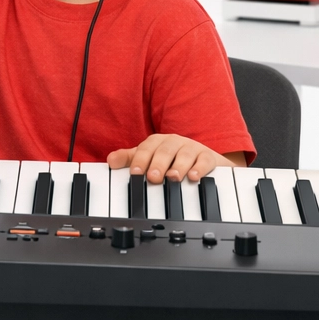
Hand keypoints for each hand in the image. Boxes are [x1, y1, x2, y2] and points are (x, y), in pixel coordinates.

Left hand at [107, 133, 227, 183]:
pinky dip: (199, 168)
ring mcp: (191, 148)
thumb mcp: (150, 159)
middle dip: (158, 164)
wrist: (202, 160)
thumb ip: (130, 159)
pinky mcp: (208, 157)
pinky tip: (194, 177)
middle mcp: (174, 142)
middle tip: (153, 178)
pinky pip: (204, 160)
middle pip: (164, 151)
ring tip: (172, 177)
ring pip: (184, 155)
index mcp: (157, 142)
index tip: (135, 173)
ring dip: (178, 166)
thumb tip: (110, 160)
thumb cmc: (171, 160)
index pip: (146, 148)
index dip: (140, 159)